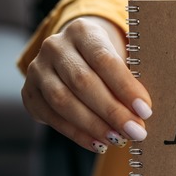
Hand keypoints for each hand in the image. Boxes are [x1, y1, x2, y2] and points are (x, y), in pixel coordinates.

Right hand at [21, 16, 152, 153]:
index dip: (125, 87)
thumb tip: (144, 112)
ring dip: (94, 125)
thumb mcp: (120, 56)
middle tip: (135, 131)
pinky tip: (99, 143)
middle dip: (112, 111)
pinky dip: (78, 134)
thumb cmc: (107, 60)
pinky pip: (53, 117)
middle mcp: (55, 47)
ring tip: (118, 139)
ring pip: (63, 101)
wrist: (74, 54)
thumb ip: (131, 78)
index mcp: (82, 31)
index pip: (104, 59)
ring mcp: (38, 70)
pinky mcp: (30, 93)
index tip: (145, 110)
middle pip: (83, 82)